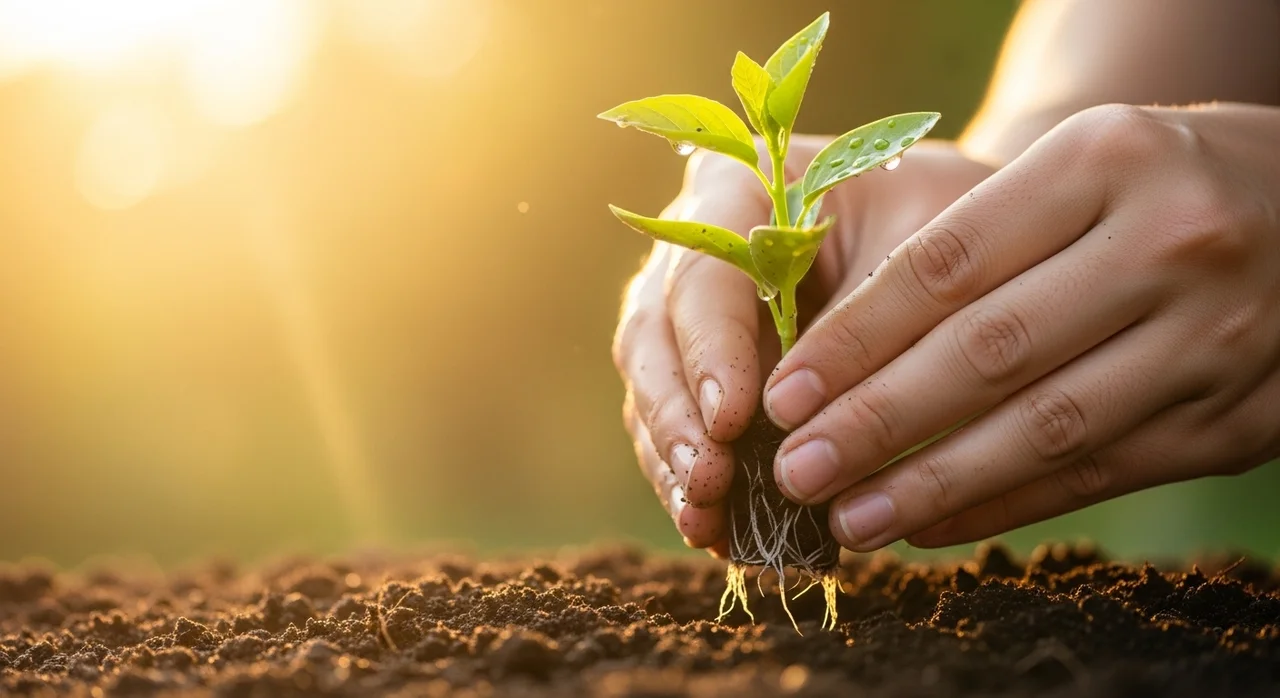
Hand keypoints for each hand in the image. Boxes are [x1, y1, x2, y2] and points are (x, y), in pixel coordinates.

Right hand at [613, 137, 996, 554]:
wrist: (970, 237)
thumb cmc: (955, 225)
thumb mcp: (928, 256)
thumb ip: (865, 334)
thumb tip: (804, 438)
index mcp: (740, 190)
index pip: (703, 274)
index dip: (710, 351)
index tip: (733, 422)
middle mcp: (697, 245)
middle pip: (655, 334)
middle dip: (676, 417)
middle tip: (708, 484)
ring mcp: (697, 311)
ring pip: (656, 385)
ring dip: (674, 458)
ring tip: (706, 524)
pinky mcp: (712, 368)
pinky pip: (686, 422)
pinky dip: (698, 477)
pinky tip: (719, 530)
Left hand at [764, 103, 1279, 550]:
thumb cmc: (1148, 183)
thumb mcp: (1069, 168)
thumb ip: (969, 246)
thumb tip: (830, 356)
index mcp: (1105, 162)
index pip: (947, 265)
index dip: (855, 339)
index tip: (784, 395)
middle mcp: (1169, 246)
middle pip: (988, 352)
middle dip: (876, 423)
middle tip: (794, 470)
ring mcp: (1213, 339)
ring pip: (1043, 429)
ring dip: (931, 484)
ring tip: (846, 517)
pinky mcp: (1234, 421)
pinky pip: (1096, 474)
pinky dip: (1002, 504)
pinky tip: (928, 523)